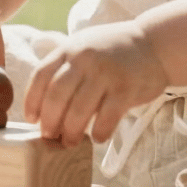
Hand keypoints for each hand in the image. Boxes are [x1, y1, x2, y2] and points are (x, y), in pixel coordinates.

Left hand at [23, 21, 167, 146]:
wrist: (154, 44)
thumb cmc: (114, 51)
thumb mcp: (84, 47)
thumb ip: (65, 67)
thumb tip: (42, 106)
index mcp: (70, 48)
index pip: (41, 75)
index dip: (32, 101)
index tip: (32, 120)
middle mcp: (85, 58)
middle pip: (56, 96)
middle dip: (50, 122)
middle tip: (50, 136)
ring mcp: (105, 73)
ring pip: (78, 111)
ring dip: (71, 132)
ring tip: (70, 142)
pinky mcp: (126, 88)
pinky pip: (106, 119)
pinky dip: (98, 133)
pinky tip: (97, 137)